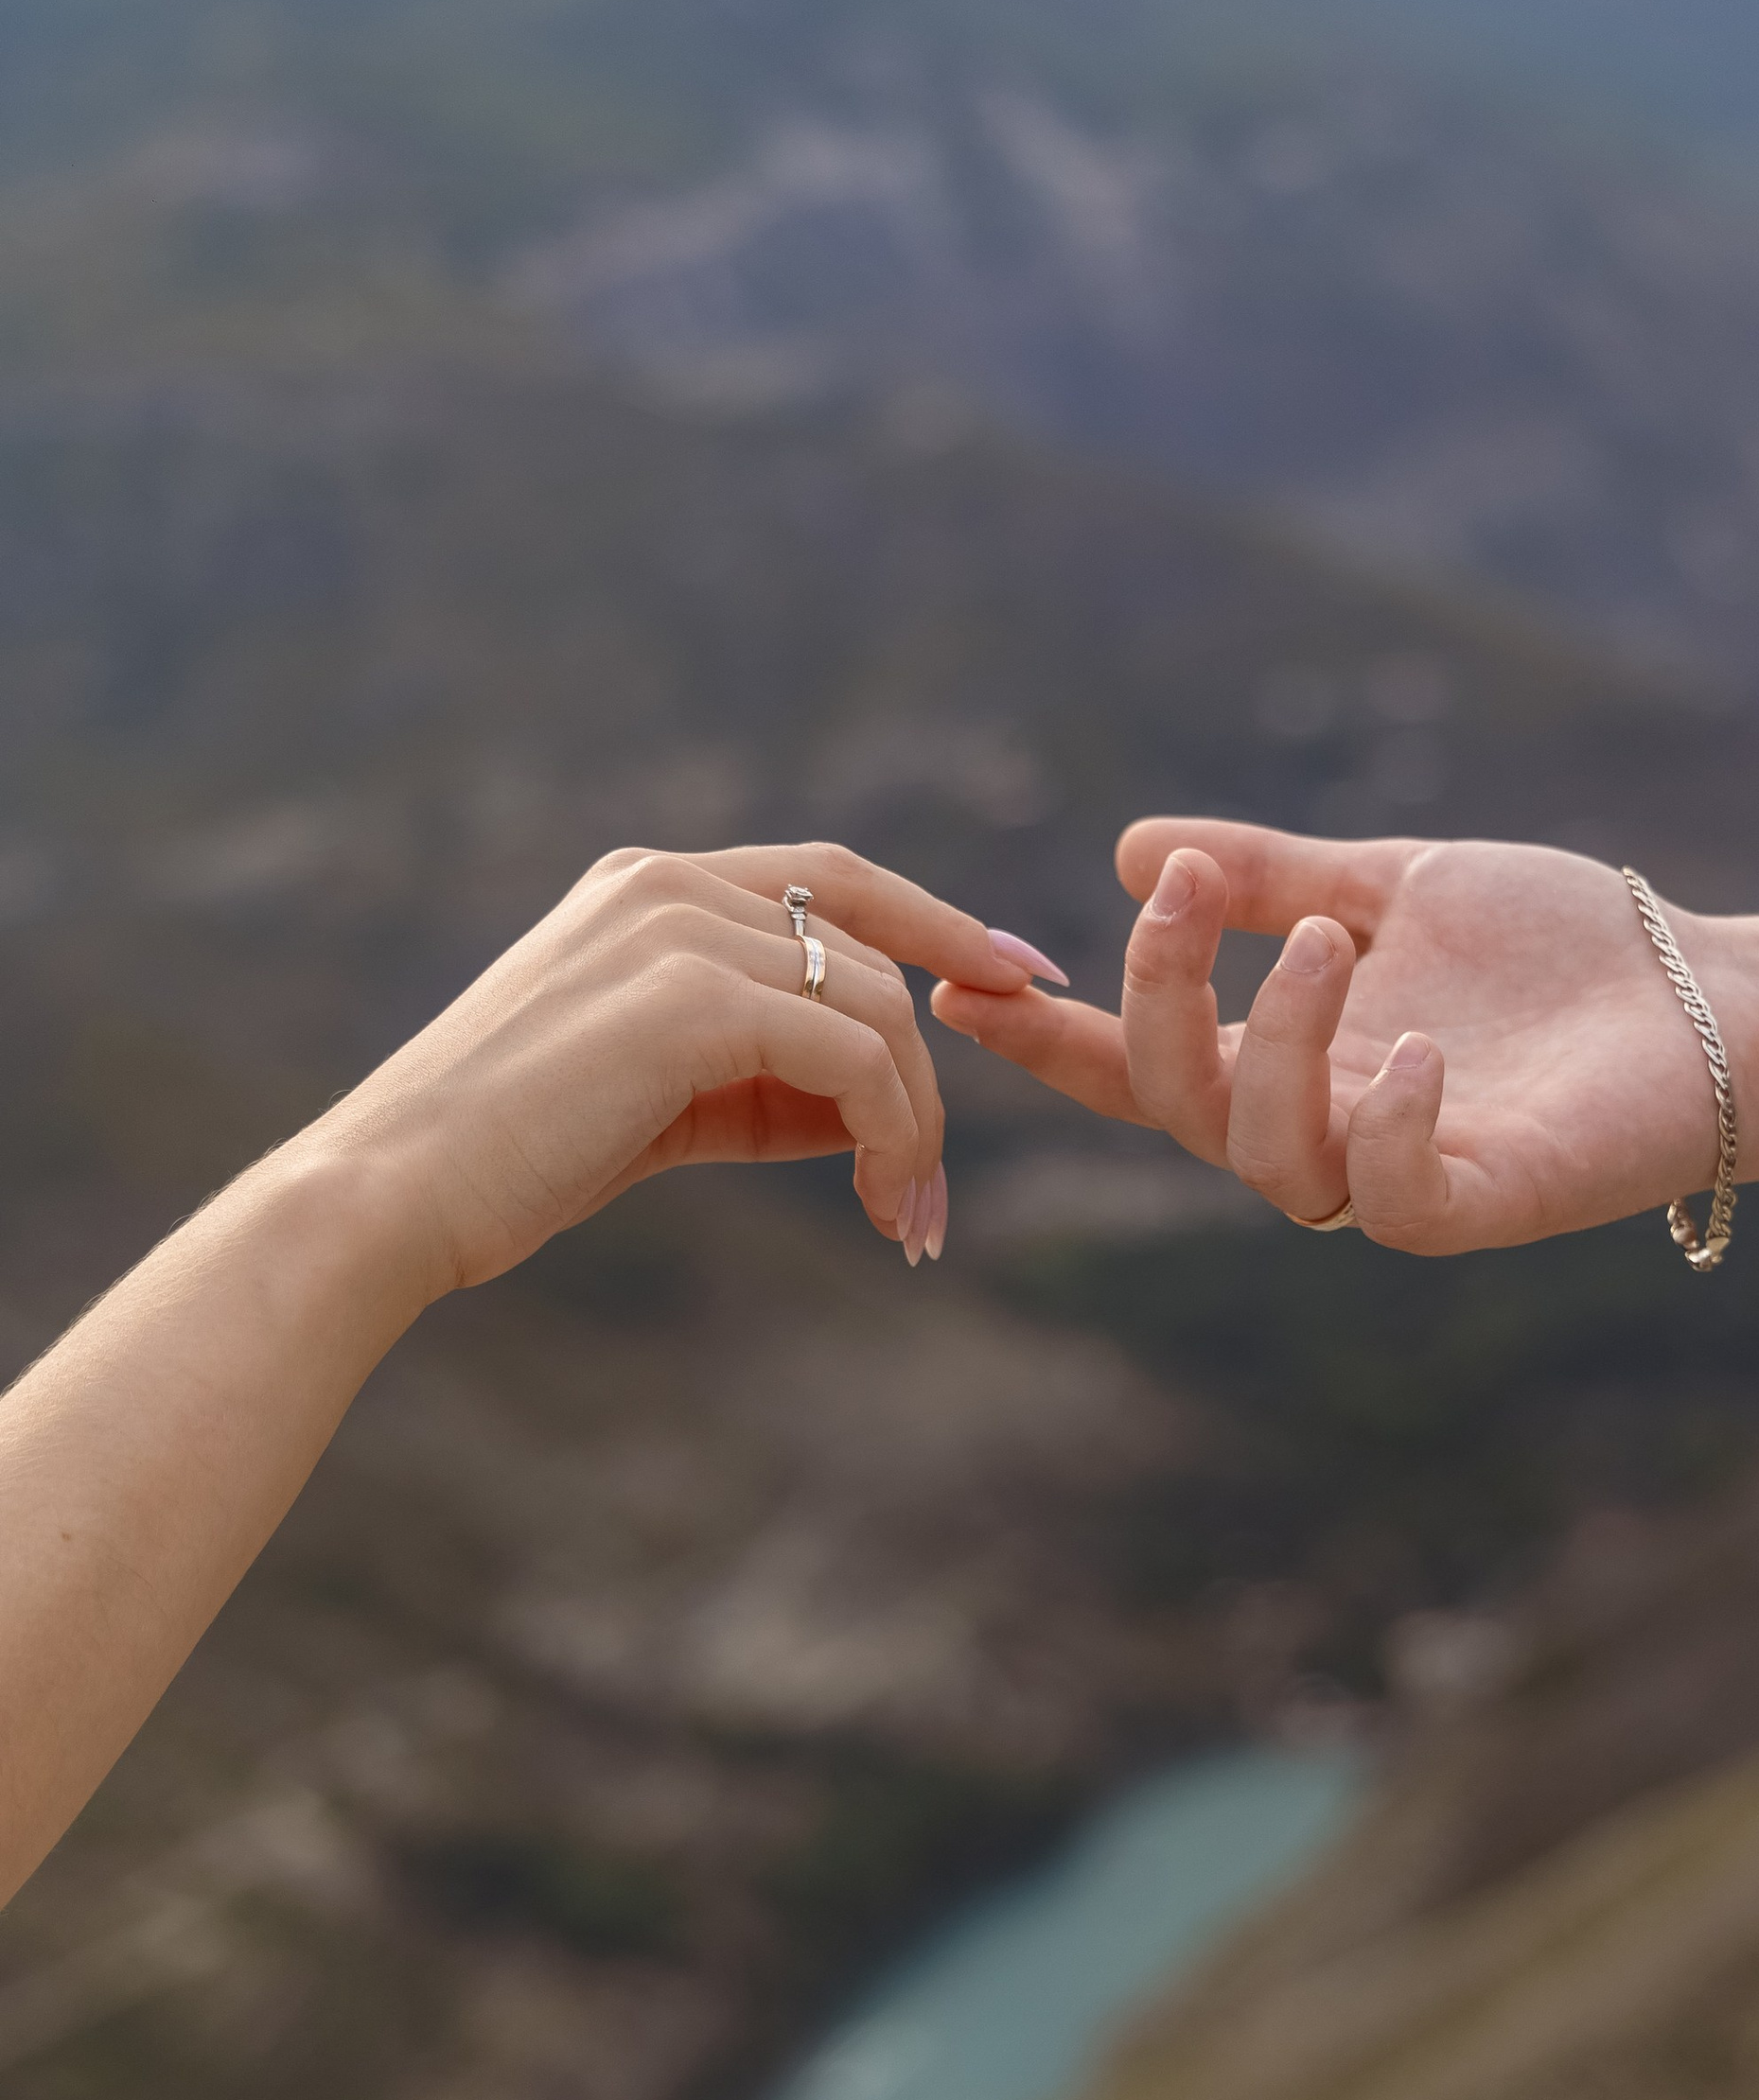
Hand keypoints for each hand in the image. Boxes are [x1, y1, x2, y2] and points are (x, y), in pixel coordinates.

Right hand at [320, 841, 1043, 1294]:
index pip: (834, 881)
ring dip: (914, 1123)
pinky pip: (855, 1056)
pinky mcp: (692, 998)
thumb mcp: (656, 1100)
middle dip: (925, 1081)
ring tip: (905, 1218)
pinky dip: (893, 1132)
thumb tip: (878, 1107)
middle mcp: (667, 882)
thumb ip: (760, 1076)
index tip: (1023, 977)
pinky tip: (881, 1202)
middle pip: (870, 961)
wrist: (393, 1197)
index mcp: (649, 885)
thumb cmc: (512, 1162)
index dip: (942, 924)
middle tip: (933, 1198)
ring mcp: (679, 930)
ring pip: (877, 1009)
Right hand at [934, 822, 1758, 1252]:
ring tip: (1323, 937)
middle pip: (1180, 1104)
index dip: (1051, 1041)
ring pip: (1265, 1156)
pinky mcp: (1483, 1202)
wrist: (1716, 995)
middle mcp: (1324, 1126)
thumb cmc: (1565, 948)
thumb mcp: (1398, 882)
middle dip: (1159, 999)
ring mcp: (1397, 1172)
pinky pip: (1391, 1203)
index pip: (1141, 1063)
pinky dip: (1385, 1128)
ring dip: (1269, 1041)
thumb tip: (1137, 847)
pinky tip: (1414, 1047)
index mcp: (1291, 1058)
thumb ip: (1274, 876)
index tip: (962, 988)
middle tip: (1186, 893)